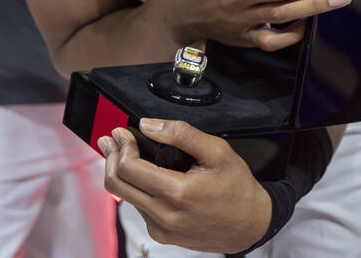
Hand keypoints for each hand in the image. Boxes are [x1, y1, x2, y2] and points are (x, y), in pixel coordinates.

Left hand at [100, 119, 271, 253]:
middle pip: (118, 184)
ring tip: (122, 153)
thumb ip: (181, 134)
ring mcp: (161, 229)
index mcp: (178, 193)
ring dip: (120, 173)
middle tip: (110, 139)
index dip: (121, 145)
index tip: (120, 132)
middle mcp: (165, 216)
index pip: (129, 168)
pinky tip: (142, 176)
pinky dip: (135, 190)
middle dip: (110, 157)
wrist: (250, 225)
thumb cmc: (237, 188)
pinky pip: (138, 209)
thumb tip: (148, 125)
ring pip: (126, 197)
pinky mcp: (162, 235)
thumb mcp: (217, 151)